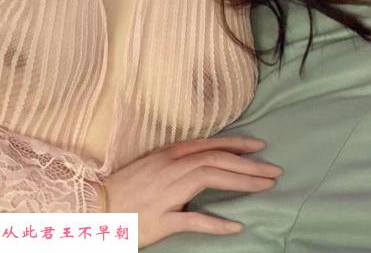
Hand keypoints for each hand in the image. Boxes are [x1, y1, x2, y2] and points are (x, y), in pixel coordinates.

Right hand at [102, 135, 282, 247]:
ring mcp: (167, 192)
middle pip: (217, 160)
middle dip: (249, 164)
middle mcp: (171, 167)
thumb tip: (204, 163)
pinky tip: (236, 226)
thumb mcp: (153, 167)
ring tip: (265, 187)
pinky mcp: (162, 218)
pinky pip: (193, 220)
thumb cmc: (126, 188)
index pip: (210, 145)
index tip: (260, 146)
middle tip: (274, 170)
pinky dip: (217, 223)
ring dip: (242, 182)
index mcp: (169, 155)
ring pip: (211, 179)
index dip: (237, 144)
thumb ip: (178, 163)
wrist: (95, 207)